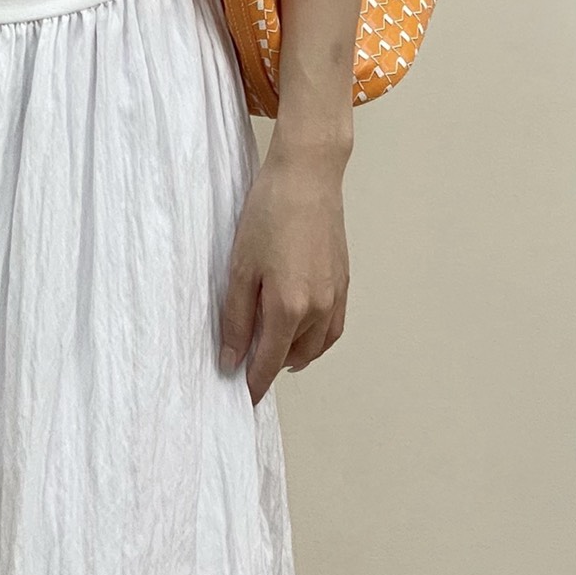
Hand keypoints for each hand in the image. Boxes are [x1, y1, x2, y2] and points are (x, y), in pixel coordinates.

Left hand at [218, 141, 350, 406]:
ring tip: (270, 351)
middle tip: (246, 365)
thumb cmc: (269, 214)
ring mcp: (336, 296)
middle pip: (293, 357)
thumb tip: (230, 359)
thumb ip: (235, 319)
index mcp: (289, 307)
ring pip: (316, 346)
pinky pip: (332, 328)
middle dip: (270, 366)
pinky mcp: (344, 282)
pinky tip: (299, 332)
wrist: (307, 177)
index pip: (269, 362)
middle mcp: (318, 308)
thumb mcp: (240, 268)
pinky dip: (316, 339)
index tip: (241, 397)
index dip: (253, 383)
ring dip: (293, 354)